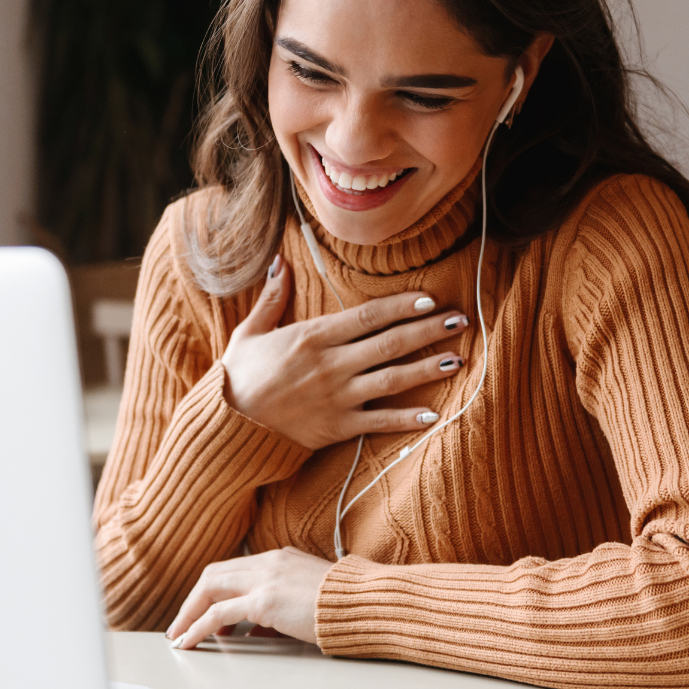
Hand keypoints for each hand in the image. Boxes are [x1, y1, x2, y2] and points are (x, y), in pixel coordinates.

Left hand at [166, 547, 334, 647]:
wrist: (365, 603)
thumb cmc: (346, 605)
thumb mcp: (309, 597)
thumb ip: (282, 606)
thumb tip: (260, 629)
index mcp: (280, 558)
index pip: (234, 569)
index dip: (213, 590)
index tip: (204, 611)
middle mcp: (269, 563)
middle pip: (215, 575)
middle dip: (193, 600)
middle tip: (182, 623)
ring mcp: (266, 579)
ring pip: (210, 589)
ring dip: (189, 614)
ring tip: (179, 635)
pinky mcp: (264, 601)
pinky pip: (218, 614)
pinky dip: (197, 627)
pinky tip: (189, 641)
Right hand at [219, 255, 469, 450]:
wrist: (228, 425)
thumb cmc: (239, 376)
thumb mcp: (251, 331)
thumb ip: (272, 297)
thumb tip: (280, 261)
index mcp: (313, 336)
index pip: (368, 316)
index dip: (402, 305)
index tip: (429, 298)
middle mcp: (331, 364)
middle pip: (390, 343)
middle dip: (428, 330)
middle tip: (460, 319)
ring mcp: (337, 397)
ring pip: (392, 379)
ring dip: (428, 368)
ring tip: (457, 358)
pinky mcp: (337, 427)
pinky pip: (379, 423)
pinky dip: (407, 419)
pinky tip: (434, 415)